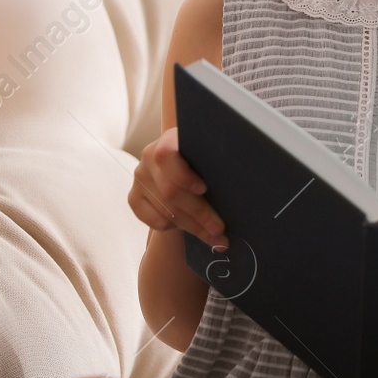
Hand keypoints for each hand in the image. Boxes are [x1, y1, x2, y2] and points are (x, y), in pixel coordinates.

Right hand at [128, 127, 227, 249]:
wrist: (184, 166)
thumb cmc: (205, 161)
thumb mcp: (210, 156)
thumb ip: (217, 163)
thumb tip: (244, 182)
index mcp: (170, 139)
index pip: (167, 156)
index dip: (183, 175)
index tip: (204, 189)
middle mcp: (149, 155)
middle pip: (170, 192)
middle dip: (199, 214)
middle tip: (220, 229)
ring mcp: (140, 177)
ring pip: (166, 211)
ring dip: (194, 227)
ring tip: (216, 237)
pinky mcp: (134, 197)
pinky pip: (154, 221)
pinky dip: (174, 228)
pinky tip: (190, 227)